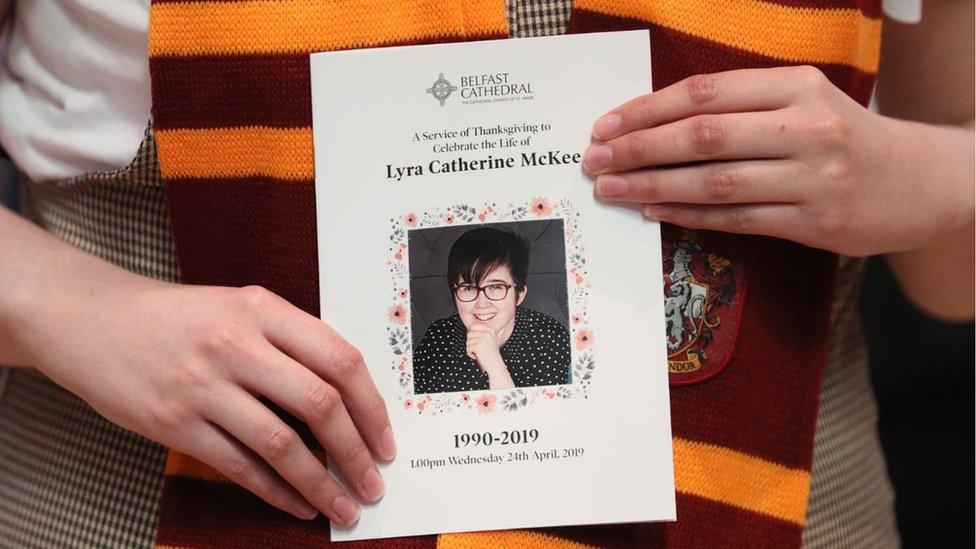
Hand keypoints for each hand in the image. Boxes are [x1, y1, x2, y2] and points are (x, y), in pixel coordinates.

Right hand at [23, 281, 394, 525]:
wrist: (93, 321)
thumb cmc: (179, 318)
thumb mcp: (240, 307)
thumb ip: (291, 340)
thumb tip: (350, 398)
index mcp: (262, 309)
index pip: (339, 359)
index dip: (372, 406)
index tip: (386, 439)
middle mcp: (236, 344)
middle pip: (320, 404)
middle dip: (356, 453)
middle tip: (373, 483)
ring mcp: (203, 385)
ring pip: (282, 445)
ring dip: (321, 484)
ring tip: (344, 507)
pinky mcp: (174, 422)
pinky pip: (239, 466)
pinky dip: (276, 492)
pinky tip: (298, 506)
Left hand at [465, 324, 503, 371]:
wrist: (495, 365)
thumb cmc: (491, 354)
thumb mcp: (491, 339)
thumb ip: (484, 331)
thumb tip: (472, 324)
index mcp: (490, 330)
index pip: (474, 326)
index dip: (472, 334)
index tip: (476, 341)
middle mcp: (487, 333)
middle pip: (469, 334)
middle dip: (470, 342)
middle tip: (477, 348)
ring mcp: (483, 339)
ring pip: (468, 341)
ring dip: (470, 349)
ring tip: (478, 353)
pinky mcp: (478, 346)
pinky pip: (468, 348)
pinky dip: (470, 353)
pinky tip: (476, 356)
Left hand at [584, 66, 973, 256]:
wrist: (919, 180)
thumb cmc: (842, 136)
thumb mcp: (801, 101)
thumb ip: (738, 106)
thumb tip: (655, 123)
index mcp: (795, 86)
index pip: (704, 93)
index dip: (647, 110)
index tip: (606, 125)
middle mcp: (804, 127)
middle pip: (703, 136)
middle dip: (639, 148)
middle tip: (595, 160)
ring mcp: (811, 177)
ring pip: (715, 182)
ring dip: (653, 185)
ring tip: (612, 190)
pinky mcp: (813, 221)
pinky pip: (736, 219)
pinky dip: (689, 215)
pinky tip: (653, 210)